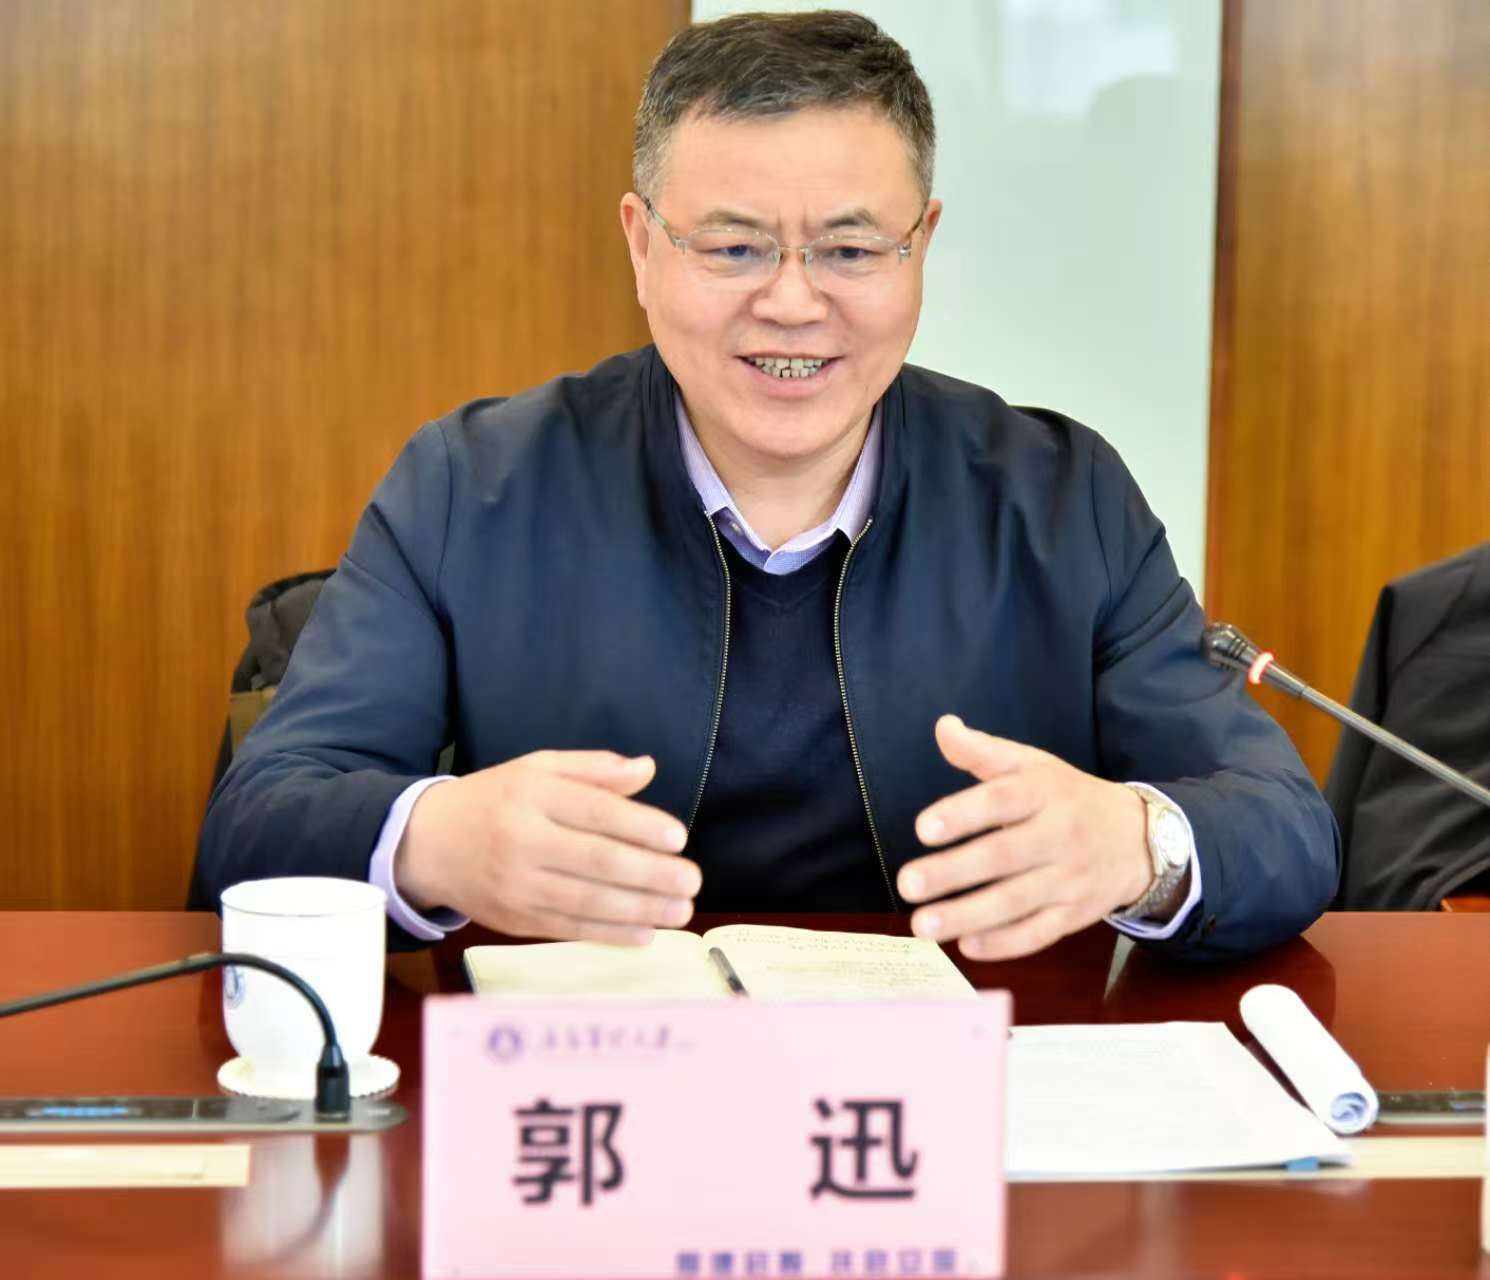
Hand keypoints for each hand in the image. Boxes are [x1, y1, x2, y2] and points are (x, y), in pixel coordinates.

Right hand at [395, 750, 698, 945]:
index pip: (594, 811)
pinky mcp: (514, 920)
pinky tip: (645, 932)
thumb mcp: (537, 768)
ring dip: (640, 909)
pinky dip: (610, 934)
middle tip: (692, 880)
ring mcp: (516, 885)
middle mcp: (522, 840)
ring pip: (587, 901)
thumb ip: (593, 768)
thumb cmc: (495, 800)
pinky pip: (569, 928)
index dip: (639, 826)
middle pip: (596, 860)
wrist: (426, 843)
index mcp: (531, 795)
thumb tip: (646, 769)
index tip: (679, 838)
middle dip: (650, 874)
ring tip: (681, 909)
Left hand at [897, 715, 1152, 960]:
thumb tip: (943, 727)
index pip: (1001, 800)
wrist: (1140, 839)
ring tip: (922, 925)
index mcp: (1044, 792)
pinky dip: (1004, 944)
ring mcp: (1069, 879)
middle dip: (953, 872)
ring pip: (1016, 901)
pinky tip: (967, 947)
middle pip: (1003, 856)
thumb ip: (983, 751)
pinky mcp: (1075, 916)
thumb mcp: (1033, 765)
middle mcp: (1060, 835)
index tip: (922, 829)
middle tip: (907, 884)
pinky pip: (1039, 934)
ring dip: (967, 916)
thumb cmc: (1069, 798)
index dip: (962, 814)